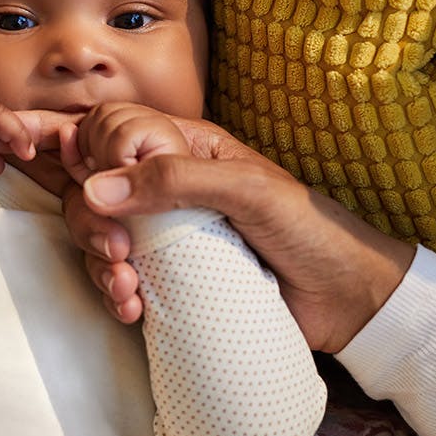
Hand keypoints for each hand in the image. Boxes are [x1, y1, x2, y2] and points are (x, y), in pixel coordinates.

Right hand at [63, 117, 414, 352]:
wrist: (345, 300)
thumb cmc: (309, 230)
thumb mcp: (247, 191)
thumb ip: (175, 180)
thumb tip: (97, 187)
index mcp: (186, 147)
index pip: (114, 129)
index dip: (95, 152)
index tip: (104, 190)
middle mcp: (166, 184)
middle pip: (94, 183)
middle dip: (90, 216)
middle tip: (116, 249)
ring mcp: (164, 231)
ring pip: (98, 231)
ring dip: (98, 260)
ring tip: (127, 288)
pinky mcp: (168, 275)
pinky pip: (117, 274)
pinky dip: (113, 291)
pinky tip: (131, 307)